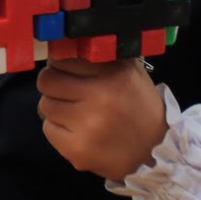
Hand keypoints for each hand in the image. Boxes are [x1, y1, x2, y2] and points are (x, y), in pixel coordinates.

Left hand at [36, 57, 167, 179]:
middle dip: (53, 85)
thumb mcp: (130, 73)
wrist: (155, 152)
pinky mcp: (77, 150)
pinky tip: (78, 132)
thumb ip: (100, 58)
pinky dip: (59, 130)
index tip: (67, 72)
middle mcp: (100, 97)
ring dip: (57, 109)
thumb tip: (61, 48)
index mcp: (114, 74)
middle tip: (66, 93)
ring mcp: (87, 126)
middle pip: (46, 81)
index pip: (62, 59)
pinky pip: (48, 130)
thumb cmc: (138, 107)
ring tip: (77, 114)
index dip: (60, 65)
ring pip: (45, 105)